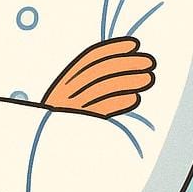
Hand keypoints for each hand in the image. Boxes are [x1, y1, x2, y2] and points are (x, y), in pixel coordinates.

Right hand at [41, 37, 155, 116]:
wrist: (43, 146)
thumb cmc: (63, 120)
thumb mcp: (67, 98)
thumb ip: (86, 83)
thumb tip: (120, 66)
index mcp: (64, 81)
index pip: (90, 58)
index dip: (113, 48)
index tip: (134, 45)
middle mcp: (66, 92)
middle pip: (100, 71)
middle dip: (127, 63)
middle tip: (149, 62)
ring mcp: (73, 108)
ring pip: (104, 88)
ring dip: (129, 81)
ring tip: (148, 78)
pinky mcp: (80, 124)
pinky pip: (102, 110)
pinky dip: (119, 102)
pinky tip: (135, 97)